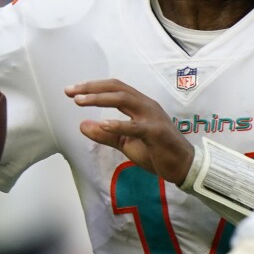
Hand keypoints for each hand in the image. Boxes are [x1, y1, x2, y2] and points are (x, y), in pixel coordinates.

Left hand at [67, 79, 194, 182]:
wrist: (183, 166)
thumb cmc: (157, 152)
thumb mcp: (126, 143)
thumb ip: (106, 134)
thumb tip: (82, 125)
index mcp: (140, 105)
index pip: (114, 88)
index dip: (93, 87)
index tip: (72, 91)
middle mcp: (146, 105)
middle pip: (117, 88)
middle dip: (91, 88)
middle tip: (70, 92)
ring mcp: (152, 117)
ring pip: (124, 100)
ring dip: (100, 99)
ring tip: (80, 101)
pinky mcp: (156, 133)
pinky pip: (135, 126)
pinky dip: (118, 124)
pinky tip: (103, 125)